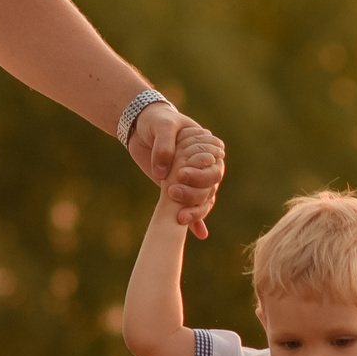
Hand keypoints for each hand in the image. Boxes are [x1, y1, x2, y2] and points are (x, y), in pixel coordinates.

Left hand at [131, 104, 223, 237]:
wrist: (142, 127)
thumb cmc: (157, 121)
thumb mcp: (162, 126)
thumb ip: (164, 146)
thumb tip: (163, 174)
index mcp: (208, 147)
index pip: (214, 166)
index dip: (201, 174)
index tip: (180, 174)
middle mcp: (205, 165)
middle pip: (210, 186)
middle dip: (194, 193)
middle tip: (172, 192)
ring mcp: (194, 179)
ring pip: (203, 199)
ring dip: (194, 210)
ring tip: (180, 219)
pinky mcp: (181, 189)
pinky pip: (193, 206)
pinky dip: (196, 221)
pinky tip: (200, 234)